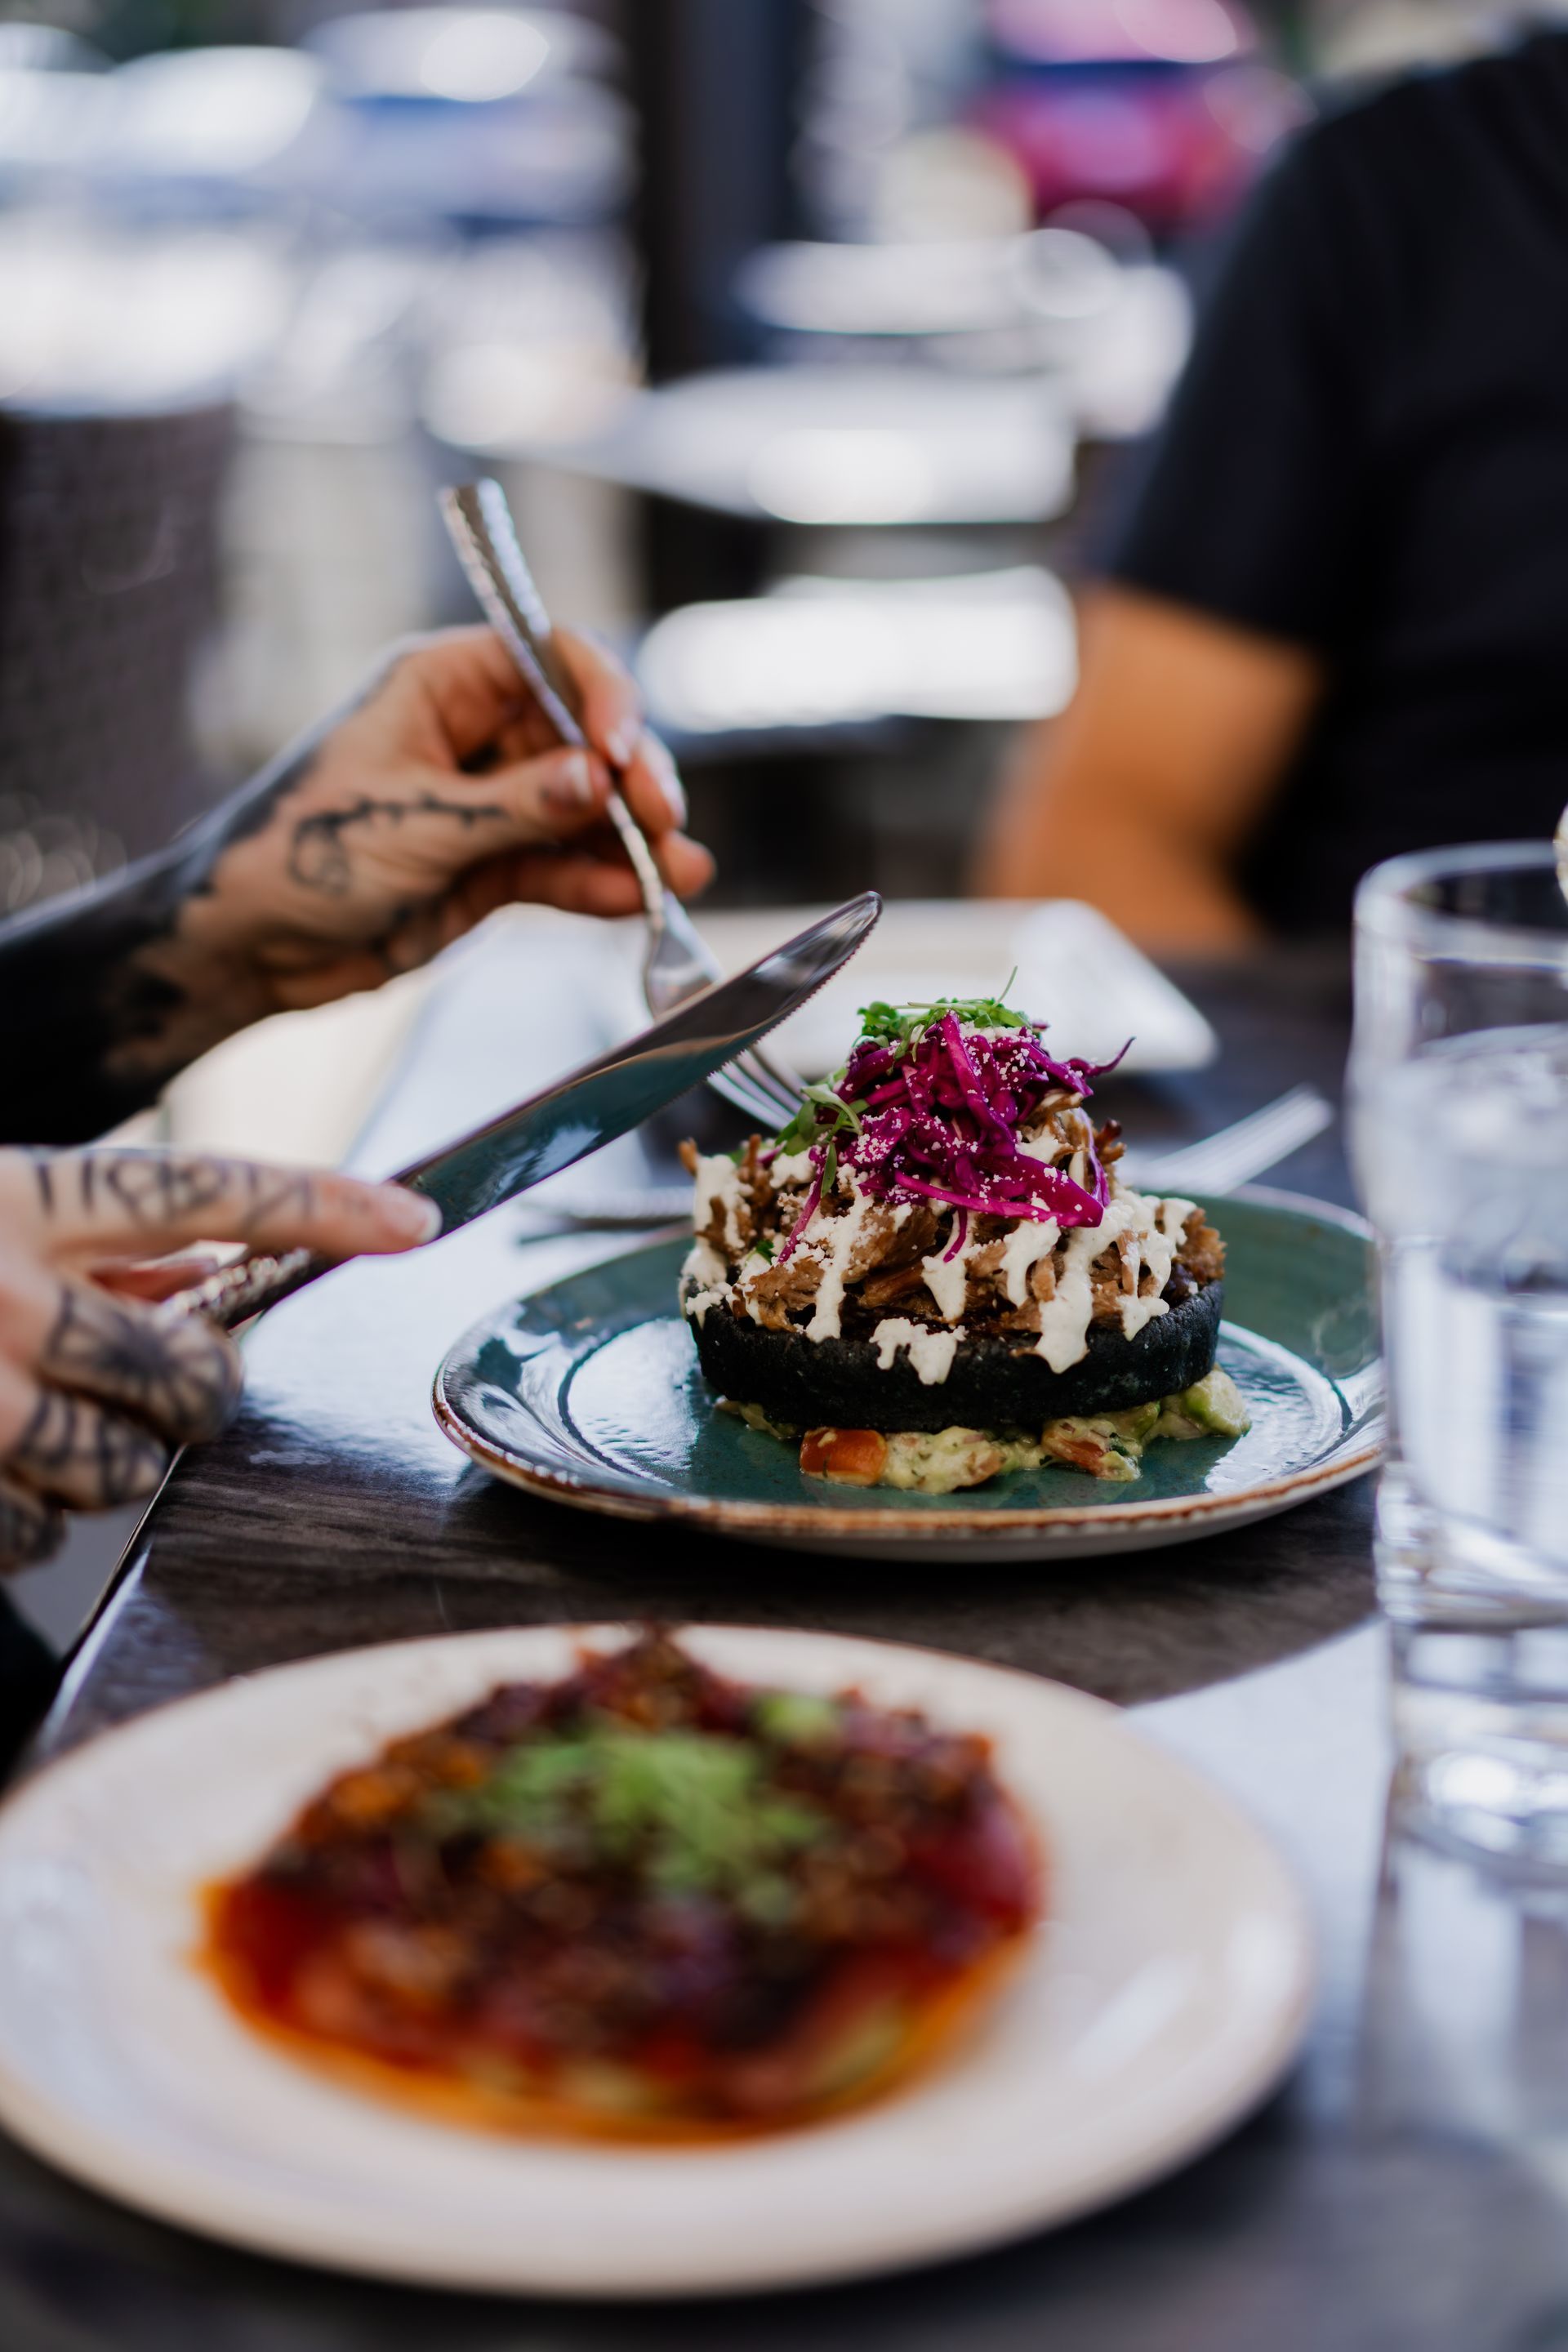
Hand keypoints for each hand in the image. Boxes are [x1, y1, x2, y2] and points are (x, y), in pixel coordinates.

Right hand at [0, 1147, 438, 1571]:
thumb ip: (97, 1245)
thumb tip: (208, 1273)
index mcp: (20, 1202)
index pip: (202, 1194)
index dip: (321, 1208)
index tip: (415, 1221)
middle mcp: (6, 1297)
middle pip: (199, 1370)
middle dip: (199, 1387)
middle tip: (150, 1378)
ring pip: (130, 1468)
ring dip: (106, 1456)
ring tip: (35, 1419)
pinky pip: (48, 1532)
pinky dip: (35, 1512)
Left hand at [147, 627, 714, 1050]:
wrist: (251, 946)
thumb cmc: (302, 855)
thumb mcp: (414, 823)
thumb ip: (515, 805)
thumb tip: (598, 779)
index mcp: (443, 686)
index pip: (551, 659)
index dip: (603, 696)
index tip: (623, 750)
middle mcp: (476, 735)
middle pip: (586, 738)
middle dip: (632, 778)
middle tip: (662, 822)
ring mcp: (491, 804)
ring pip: (587, 809)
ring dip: (634, 840)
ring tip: (679, 873)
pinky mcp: (495, 868)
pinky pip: (565, 866)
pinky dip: (601, 882)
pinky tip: (636, 900)